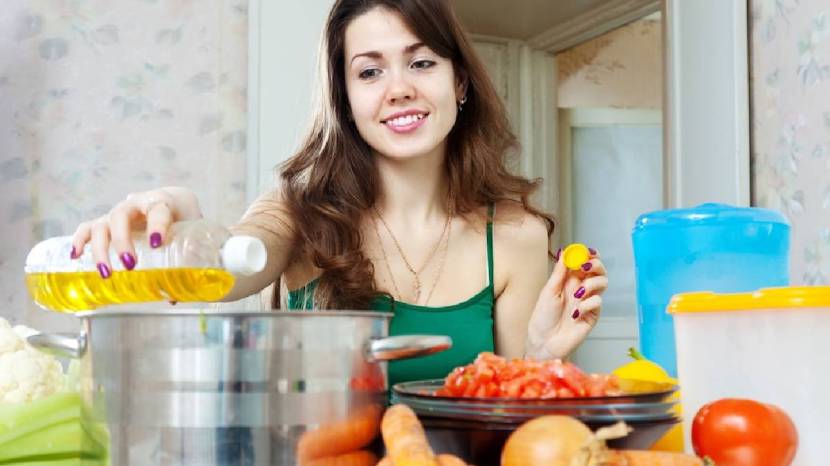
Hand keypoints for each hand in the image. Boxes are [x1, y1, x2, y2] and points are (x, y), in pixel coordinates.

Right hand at [70, 187, 202, 276]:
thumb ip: (189, 260)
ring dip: (100, 249)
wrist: (173, 201)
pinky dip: (79, 240)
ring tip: (106, 273)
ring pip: (101, 225)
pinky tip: (74, 256)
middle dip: (122, 242)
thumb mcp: (192, 231)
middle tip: (130, 265)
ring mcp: (117, 213)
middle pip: (121, 217)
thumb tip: (174, 298)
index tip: (156, 243)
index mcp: (161, 202)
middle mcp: (135, 204)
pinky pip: (87, 227)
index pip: (157, 210)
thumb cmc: (183, 217)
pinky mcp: (105, 221)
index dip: (156, 226)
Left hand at [525, 247, 607, 359]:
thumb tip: (564, 252)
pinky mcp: (593, 315)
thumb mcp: (548, 291)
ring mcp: (588, 301)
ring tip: (577, 294)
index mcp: (568, 281)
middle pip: (598, 270)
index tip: (587, 251)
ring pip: (603, 283)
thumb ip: (559, 272)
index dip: (588, 254)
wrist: (544, 342)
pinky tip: (576, 314)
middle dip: (595, 264)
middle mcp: (580, 289)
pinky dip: (588, 304)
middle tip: (586, 266)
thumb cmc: (542, 318)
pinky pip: (598, 302)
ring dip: (591, 284)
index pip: (584, 262)